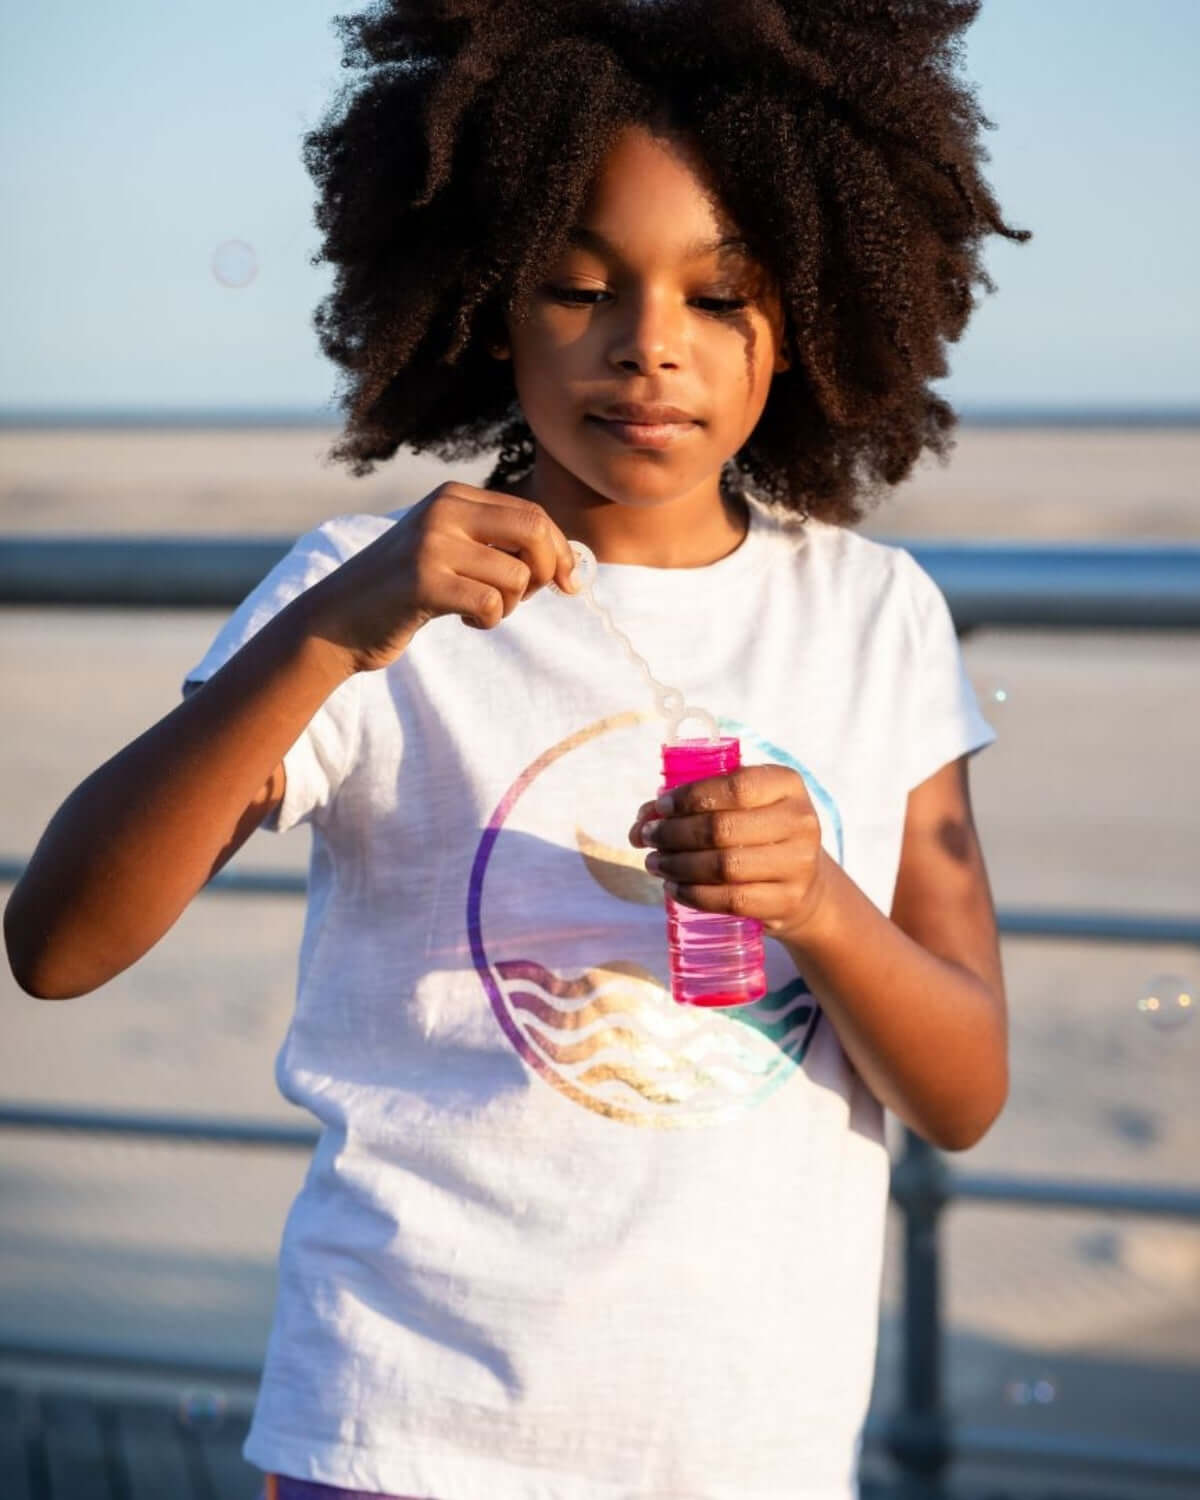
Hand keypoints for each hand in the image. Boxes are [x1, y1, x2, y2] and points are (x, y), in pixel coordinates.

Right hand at [304, 481, 579, 674]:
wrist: (335, 620)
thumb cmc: (403, 591)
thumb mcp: (448, 551)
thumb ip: (498, 547)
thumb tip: (568, 565)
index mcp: (452, 496)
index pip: (532, 513)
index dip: (559, 550)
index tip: (568, 582)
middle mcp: (443, 510)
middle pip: (534, 530)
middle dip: (547, 569)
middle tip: (530, 596)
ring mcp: (431, 544)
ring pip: (516, 576)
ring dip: (509, 605)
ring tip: (478, 608)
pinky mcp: (423, 582)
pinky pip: (491, 603)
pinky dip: (488, 619)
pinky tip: (464, 618)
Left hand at [628, 764, 828, 943]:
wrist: (805, 884)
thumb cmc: (760, 833)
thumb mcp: (743, 805)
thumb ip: (696, 802)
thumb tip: (643, 819)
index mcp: (787, 784)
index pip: (735, 786)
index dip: (690, 797)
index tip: (659, 807)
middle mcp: (800, 821)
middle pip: (723, 828)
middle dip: (674, 833)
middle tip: (647, 838)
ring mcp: (798, 864)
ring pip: (724, 866)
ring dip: (678, 865)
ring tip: (655, 862)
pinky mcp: (787, 900)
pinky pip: (731, 900)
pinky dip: (694, 894)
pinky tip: (674, 887)